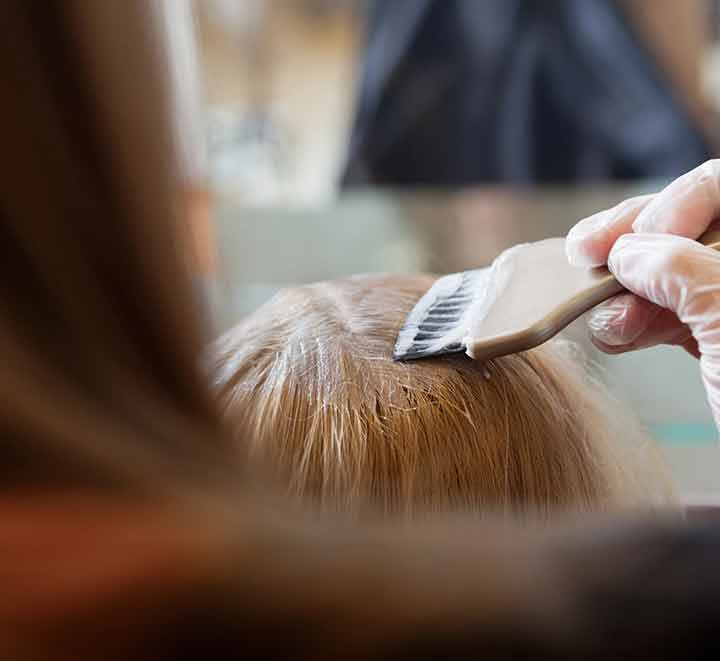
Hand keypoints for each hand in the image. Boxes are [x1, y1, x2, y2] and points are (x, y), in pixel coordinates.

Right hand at [565, 160, 719, 428]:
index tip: (632, 241)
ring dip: (625, 290)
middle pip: (686, 224)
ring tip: (605, 317)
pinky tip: (617, 334)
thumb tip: (628, 251)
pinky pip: (664, 312)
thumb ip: (680, 270)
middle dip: (633, 245)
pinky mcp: (715, 336)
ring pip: (667, 271)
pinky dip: (634, 321)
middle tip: (586, 258)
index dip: (674, 202)